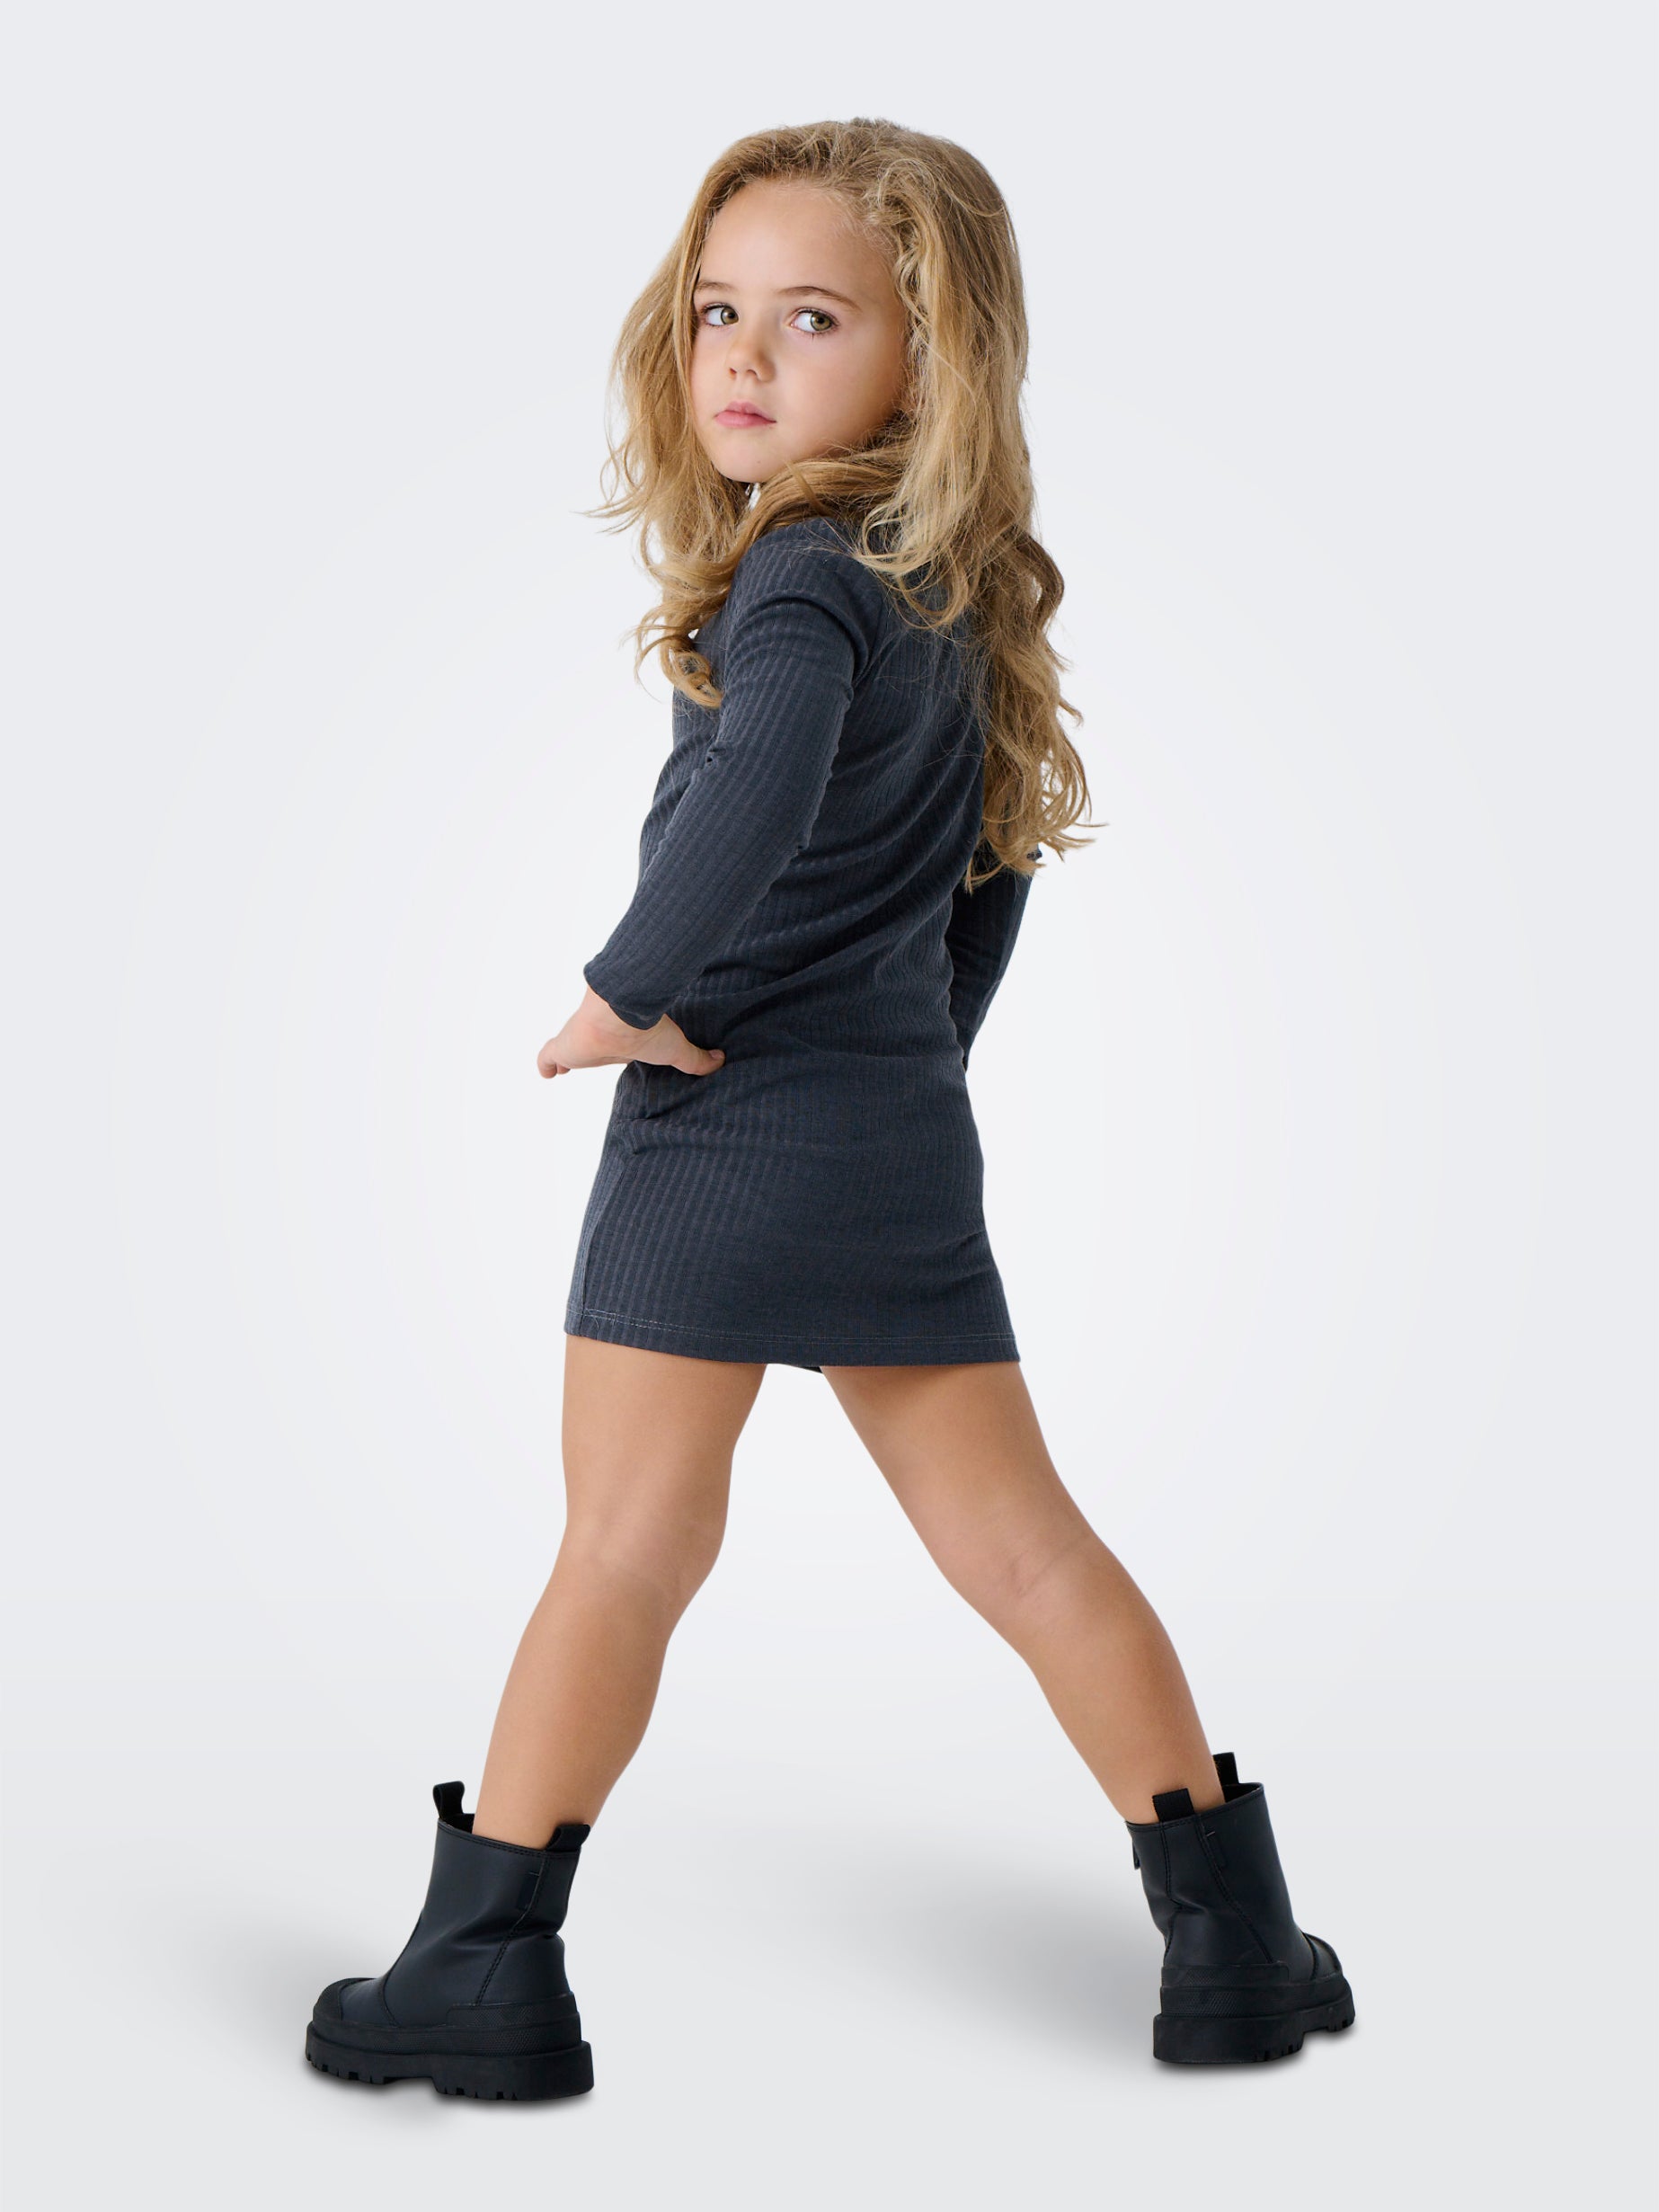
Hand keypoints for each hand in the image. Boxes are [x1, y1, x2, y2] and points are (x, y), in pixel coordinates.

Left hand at [536, 987, 726, 1080]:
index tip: (608, 1050)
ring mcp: (578, 1040)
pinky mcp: (563, 1048)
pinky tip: (549, 1074)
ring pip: (565, 1047)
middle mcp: (598, 1035)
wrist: (621, 1013)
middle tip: (583, 1060)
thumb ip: (695, 1058)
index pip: (614, 1041)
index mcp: (621, 1036)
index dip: (610, 1046)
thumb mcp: (675, 1048)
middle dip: (586, 1050)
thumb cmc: (647, 1029)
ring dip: (564, 1056)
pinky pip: (547, 1058)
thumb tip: (720, 1061)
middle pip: (588, 1043)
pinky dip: (546, 1065)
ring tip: (560, 1068)